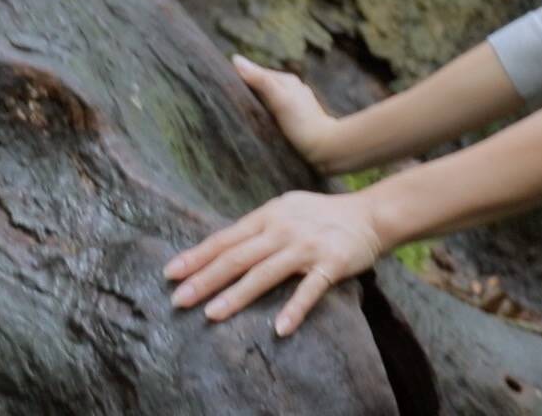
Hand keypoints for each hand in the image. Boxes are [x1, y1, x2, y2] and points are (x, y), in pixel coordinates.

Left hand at [163, 188, 386, 337]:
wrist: (370, 214)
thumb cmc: (320, 215)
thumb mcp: (284, 211)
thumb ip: (255, 229)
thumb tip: (218, 250)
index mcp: (268, 216)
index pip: (225, 239)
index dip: (197, 256)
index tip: (171, 274)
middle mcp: (283, 230)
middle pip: (237, 257)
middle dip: (205, 279)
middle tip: (179, 300)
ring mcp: (307, 247)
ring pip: (265, 273)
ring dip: (237, 295)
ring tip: (212, 315)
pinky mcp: (331, 264)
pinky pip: (310, 290)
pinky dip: (295, 309)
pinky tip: (280, 329)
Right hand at [231, 53, 347, 175]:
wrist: (326, 149)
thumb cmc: (302, 123)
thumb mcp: (279, 99)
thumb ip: (260, 80)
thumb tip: (235, 59)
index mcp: (286, 80)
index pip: (256, 72)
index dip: (238, 75)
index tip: (217, 79)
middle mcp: (291, 90)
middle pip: (262, 85)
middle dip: (245, 88)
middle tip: (220, 95)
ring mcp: (293, 106)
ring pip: (266, 100)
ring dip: (252, 102)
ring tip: (233, 109)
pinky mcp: (293, 122)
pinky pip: (271, 113)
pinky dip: (261, 115)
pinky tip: (254, 123)